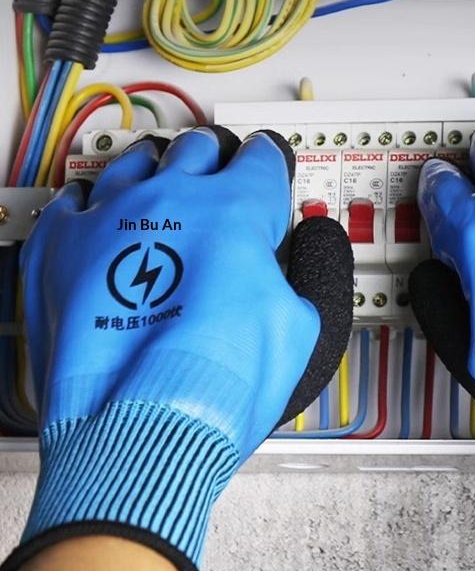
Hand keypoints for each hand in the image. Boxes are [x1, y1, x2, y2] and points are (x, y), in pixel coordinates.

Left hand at [8, 127, 352, 570]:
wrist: (144, 428)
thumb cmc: (220, 382)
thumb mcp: (306, 326)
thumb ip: (310, 272)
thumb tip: (310, 252)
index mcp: (237, 207)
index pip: (261, 155)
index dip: (269, 160)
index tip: (266, 166)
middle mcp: (174, 198)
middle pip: (199, 147)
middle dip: (215, 159)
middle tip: (218, 174)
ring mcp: (113, 217)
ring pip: (137, 160)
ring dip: (158, 168)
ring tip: (162, 183)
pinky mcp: (62, 249)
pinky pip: (72, 200)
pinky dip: (92, 203)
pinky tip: (99, 215)